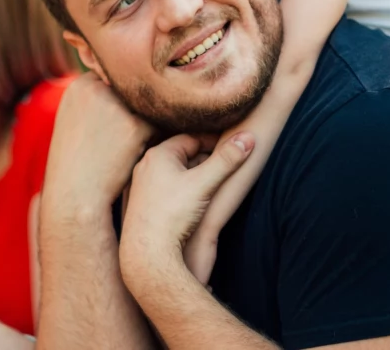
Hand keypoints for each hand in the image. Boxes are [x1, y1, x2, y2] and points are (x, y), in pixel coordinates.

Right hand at [45, 72, 152, 208]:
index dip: (119, 104)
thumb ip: (96, 100)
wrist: (75, 197)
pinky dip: (154, 140)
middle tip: (122, 140)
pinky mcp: (135, 126)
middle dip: (134, 112)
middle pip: (133, 92)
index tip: (113, 127)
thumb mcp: (75, 121)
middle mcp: (96, 88)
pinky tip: (137, 157)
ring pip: (148, 107)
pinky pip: (159, 126)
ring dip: (146, 125)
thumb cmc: (77, 164)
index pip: (116, 82)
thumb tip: (128, 90)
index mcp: (80, 85)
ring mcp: (116, 105)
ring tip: (127, 150)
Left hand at [119, 132, 253, 290]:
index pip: (192, 139)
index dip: (214, 143)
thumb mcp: (205, 183)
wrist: (147, 253)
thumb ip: (227, 160)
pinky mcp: (141, 204)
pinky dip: (181, 189)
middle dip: (204, 160)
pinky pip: (166, 188)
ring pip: (174, 173)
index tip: (232, 149)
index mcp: (158, 154)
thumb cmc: (173, 215)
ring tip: (211, 184)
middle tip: (226, 166)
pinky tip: (192, 201)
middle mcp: (145, 166)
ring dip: (193, 176)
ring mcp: (141, 185)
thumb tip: (248, 137)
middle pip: (182, 155)